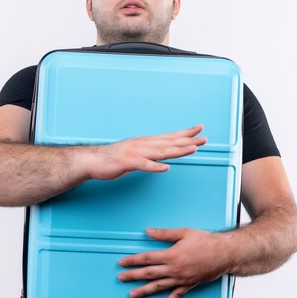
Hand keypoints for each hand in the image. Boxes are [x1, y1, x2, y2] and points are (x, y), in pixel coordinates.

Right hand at [86, 125, 205, 180]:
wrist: (92, 160)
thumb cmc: (113, 158)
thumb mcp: (135, 153)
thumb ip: (149, 153)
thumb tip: (162, 155)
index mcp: (146, 142)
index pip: (170, 136)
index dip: (186, 133)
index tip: (200, 129)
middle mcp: (143, 144)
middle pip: (169, 142)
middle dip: (188, 141)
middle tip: (204, 139)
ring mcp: (135, 153)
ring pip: (160, 151)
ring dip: (177, 150)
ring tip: (192, 149)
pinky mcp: (127, 162)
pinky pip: (143, 165)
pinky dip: (155, 166)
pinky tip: (165, 168)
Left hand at [117, 227, 228, 297]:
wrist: (224, 254)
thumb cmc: (206, 241)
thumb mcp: (183, 232)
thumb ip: (164, 233)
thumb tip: (148, 231)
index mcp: (171, 255)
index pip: (146, 258)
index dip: (133, 260)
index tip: (122, 262)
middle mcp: (174, 269)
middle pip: (149, 274)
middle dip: (133, 276)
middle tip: (121, 278)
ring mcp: (181, 279)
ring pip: (159, 287)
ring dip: (144, 291)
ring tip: (132, 294)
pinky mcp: (189, 285)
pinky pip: (177, 295)